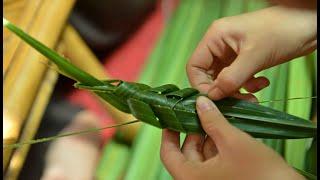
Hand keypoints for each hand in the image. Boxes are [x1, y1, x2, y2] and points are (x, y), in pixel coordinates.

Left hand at [160, 96, 304, 179]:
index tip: (172, 117)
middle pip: (187, 152)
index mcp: (191, 177)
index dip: (169, 133)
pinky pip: (216, 160)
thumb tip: (200, 103)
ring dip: (209, 135)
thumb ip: (213, 121)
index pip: (169, 153)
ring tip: (216, 116)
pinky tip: (226, 128)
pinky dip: (219, 144)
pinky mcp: (226, 178)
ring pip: (203, 154)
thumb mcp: (233, 142)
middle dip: (195, 129)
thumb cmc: (260, 173)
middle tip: (200, 109)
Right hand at [186, 6, 315, 100]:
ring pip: (223, 79)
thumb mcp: (254, 56)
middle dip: (222, 91)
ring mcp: (232, 53)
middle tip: (238, 101)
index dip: (201, 85)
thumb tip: (213, 97)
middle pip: (208, 75)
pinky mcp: (244, 59)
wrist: (308, 24)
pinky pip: (236, 78)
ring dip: (236, 91)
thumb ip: (231, 78)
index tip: (216, 100)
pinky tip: (261, 84)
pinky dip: (246, 86)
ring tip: (253, 98)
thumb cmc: (281, 32)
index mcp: (215, 37)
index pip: (194, 66)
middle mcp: (220, 45)